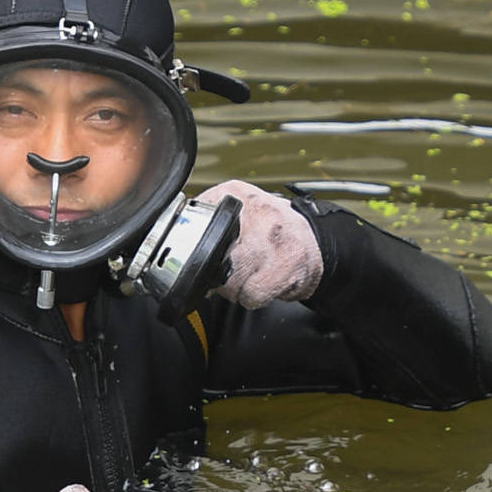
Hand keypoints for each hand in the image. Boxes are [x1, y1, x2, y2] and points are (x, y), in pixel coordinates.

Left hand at [195, 180, 323, 308]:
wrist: (317, 241)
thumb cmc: (274, 228)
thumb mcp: (239, 208)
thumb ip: (207, 217)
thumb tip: (175, 240)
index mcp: (236, 194)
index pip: (194, 222)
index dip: (193, 246)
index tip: (203, 253)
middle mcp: (255, 211)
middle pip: (210, 258)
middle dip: (218, 272)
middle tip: (234, 267)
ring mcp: (270, 237)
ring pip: (228, 281)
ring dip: (236, 287)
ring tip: (252, 273)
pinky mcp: (284, 264)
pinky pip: (250, 295)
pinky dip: (253, 298)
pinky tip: (263, 283)